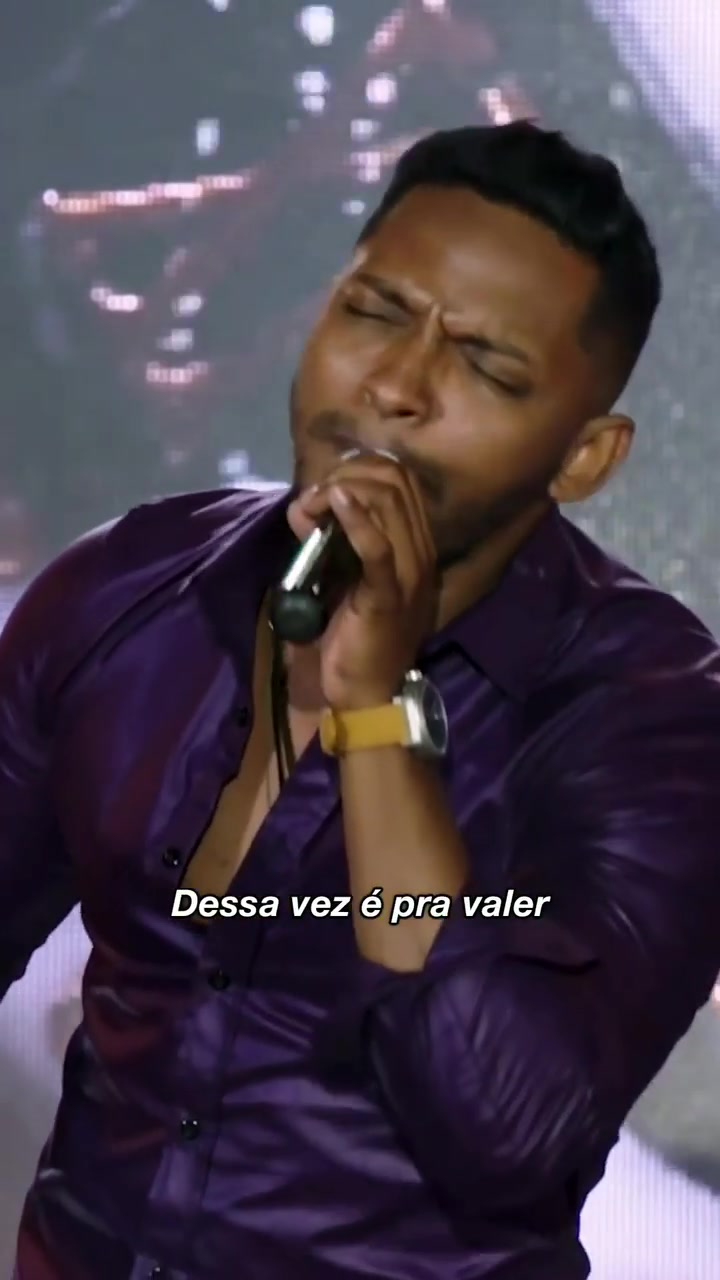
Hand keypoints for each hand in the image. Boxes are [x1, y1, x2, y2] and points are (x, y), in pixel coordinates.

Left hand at [286, 454, 438, 709]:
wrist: (366, 693)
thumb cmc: (354, 638)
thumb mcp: (342, 578)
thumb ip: (331, 542)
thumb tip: (306, 507)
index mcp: (416, 545)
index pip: (399, 479)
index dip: (357, 470)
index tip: (322, 491)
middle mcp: (421, 551)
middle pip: (394, 480)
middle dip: (346, 475)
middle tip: (312, 499)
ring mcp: (410, 572)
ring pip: (388, 502)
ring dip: (340, 492)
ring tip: (311, 507)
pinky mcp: (389, 595)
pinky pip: (378, 547)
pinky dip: (355, 520)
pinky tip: (335, 503)